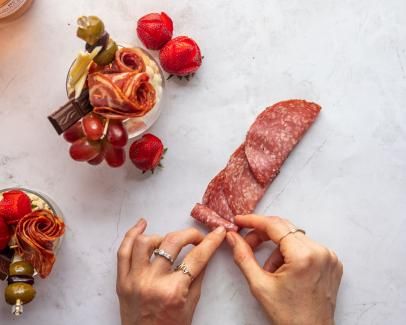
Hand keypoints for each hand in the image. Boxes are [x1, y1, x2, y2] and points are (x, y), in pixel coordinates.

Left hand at [116, 219, 225, 324]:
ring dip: (161, 237)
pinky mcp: (121, 281)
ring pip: (145, 243)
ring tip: (168, 242)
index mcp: (173, 291)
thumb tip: (206, 253)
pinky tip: (142, 225)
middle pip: (172, 243)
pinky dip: (131, 234)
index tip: (217, 233)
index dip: (210, 242)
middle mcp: (152, 282)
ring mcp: (134, 280)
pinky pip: (123, 251)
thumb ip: (198, 277)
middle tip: (196, 237)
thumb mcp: (191, 305)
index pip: (197, 257)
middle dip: (189, 235)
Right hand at [226, 215, 342, 324]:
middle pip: (284, 228)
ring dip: (276, 247)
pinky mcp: (331, 261)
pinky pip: (305, 246)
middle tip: (247, 243)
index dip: (253, 221)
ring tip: (269, 269)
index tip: (240, 221)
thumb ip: (243, 256)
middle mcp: (320, 252)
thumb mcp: (259, 285)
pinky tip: (284, 270)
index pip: (275, 225)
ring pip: (293, 237)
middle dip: (262, 234)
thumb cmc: (289, 316)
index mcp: (304, 256)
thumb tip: (232, 237)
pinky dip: (290, 253)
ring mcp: (328, 256)